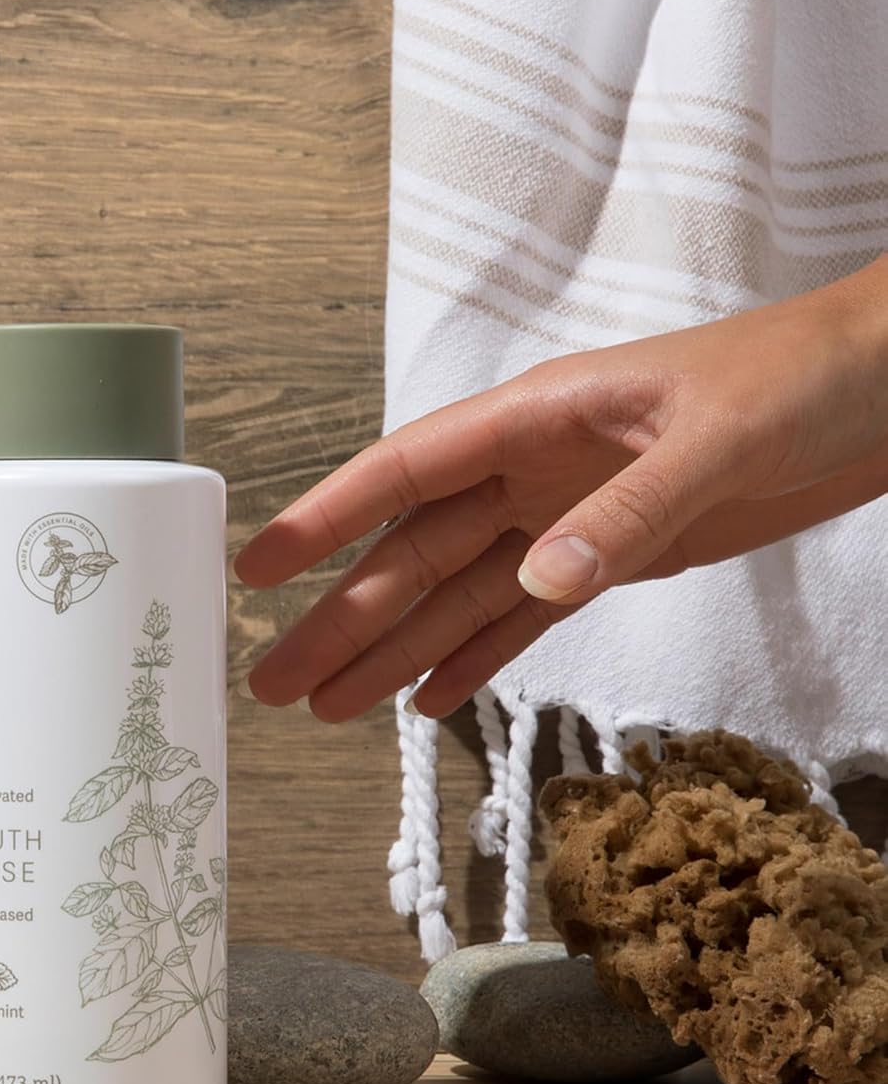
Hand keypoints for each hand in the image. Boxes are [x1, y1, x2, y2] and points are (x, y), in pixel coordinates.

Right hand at [237, 256, 887, 722]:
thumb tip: (537, 581)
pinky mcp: (611, 561)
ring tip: (327, 708)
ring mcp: (567, 520)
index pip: (404, 471)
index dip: (325, 520)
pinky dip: (475, 661)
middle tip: (274, 679)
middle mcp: (534, 473)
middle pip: (413, 554)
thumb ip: (626, 512)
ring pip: (457, 597)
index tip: (258, 567)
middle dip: (341, 618)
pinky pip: (523, 621)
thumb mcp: (717, 436)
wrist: (886, 387)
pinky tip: (426, 700)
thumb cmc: (803, 375)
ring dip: (393, 653)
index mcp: (538, 417)